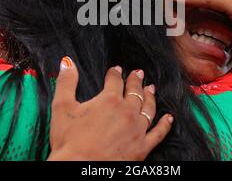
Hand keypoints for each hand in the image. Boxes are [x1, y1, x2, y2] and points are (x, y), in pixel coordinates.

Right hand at [48, 57, 173, 160]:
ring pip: (148, 108)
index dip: (115, 74)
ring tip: (151, 89)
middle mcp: (127, 112)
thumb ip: (66, 82)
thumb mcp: (62, 107)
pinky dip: (165, 124)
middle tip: (138, 74)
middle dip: (135, 81)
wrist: (79, 169)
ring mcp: (137, 129)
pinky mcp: (142, 147)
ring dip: (150, 97)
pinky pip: (158, 133)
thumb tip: (66, 62)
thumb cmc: (69, 141)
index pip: (115, 81)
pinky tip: (169, 118)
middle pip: (135, 91)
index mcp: (109, 100)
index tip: (116, 70)